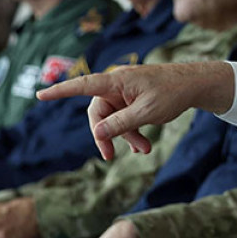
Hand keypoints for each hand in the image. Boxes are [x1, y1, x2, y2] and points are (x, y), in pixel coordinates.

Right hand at [36, 61, 235, 159]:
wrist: (195, 85)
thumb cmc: (172, 93)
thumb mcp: (147, 112)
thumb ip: (121, 124)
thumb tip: (97, 133)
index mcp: (117, 81)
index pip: (83, 85)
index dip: (61, 92)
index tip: (40, 95)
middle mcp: (117, 85)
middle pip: (99, 113)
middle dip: (107, 135)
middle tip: (111, 156)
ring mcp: (126, 93)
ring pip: (114, 119)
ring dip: (126, 136)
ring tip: (145, 150)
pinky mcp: (134, 100)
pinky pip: (125, 118)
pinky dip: (132, 132)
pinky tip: (142, 148)